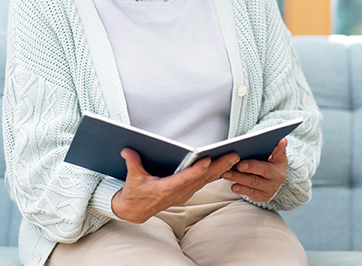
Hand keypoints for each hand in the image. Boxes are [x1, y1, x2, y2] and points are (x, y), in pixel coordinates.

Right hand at [111, 149, 239, 223]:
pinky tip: (226, 165)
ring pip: (207, 180)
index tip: (207, 160)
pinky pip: (205, 181)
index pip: (184, 178)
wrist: (136, 210)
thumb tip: (127, 150)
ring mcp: (184, 193)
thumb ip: (132, 163)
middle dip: (219, 166)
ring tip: (234, 157)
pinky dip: (216, 173)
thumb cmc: (135, 194)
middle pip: (202, 178)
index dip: (196, 170)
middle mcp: (178, 192)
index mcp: (166, 189)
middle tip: (233, 156)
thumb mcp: (132, 179)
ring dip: (221, 169)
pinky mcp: (187, 191)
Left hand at [221, 137, 287, 202]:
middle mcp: (278, 175)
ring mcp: (271, 187)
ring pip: (254, 183)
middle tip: (239, 164)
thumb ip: (270, 146)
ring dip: (239, 178)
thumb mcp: (269, 153)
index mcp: (280, 160)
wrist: (267, 179)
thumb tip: (280, 140)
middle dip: (251, 167)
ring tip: (227, 173)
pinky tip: (233, 186)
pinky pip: (251, 193)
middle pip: (265, 170)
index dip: (280, 148)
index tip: (279, 141)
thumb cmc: (264, 161)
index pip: (280, 152)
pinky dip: (242, 189)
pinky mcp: (263, 196)